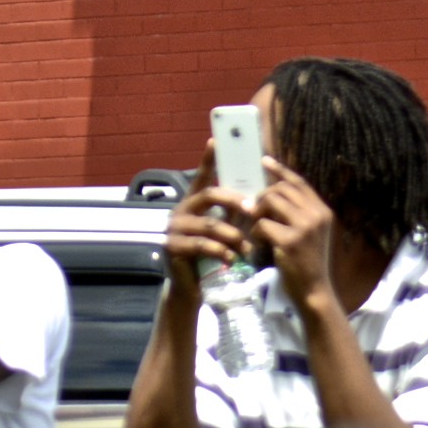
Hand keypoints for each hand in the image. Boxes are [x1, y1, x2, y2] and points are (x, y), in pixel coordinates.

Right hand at [159, 144, 254, 288]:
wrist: (190, 286)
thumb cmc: (209, 256)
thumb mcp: (222, 230)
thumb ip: (231, 215)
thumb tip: (254, 199)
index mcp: (193, 203)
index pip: (201, 176)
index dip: (208, 159)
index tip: (216, 140)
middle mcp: (180, 210)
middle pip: (209, 195)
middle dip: (234, 201)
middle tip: (253, 210)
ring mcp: (174, 229)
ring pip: (210, 224)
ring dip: (233, 236)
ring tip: (247, 248)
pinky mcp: (172, 247)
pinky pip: (201, 245)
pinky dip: (220, 251)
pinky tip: (231, 259)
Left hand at [254, 159, 339, 315]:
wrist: (314, 292)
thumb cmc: (307, 264)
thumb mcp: (309, 235)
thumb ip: (297, 214)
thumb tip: (272, 194)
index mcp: (323, 211)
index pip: (299, 182)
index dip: (281, 170)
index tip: (265, 161)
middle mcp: (317, 215)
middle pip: (280, 189)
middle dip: (262, 197)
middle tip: (254, 211)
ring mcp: (305, 227)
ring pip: (270, 201)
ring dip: (257, 212)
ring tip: (257, 227)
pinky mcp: (290, 241)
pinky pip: (262, 224)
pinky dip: (255, 232)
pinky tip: (258, 243)